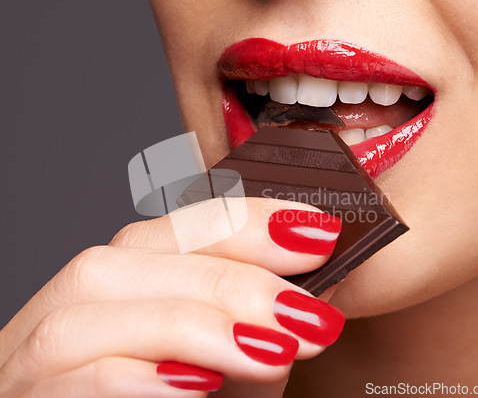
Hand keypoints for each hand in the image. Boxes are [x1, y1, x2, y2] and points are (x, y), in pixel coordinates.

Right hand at [0, 198, 343, 397]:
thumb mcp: (236, 368)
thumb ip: (262, 325)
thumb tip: (319, 288)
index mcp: (119, 288)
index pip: (171, 225)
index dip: (241, 220)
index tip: (311, 230)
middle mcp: (69, 307)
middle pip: (132, 251)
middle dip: (227, 273)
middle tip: (304, 308)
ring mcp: (33, 355)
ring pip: (94, 297)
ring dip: (196, 318)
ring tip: (274, 349)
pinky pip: (71, 373)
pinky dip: (141, 372)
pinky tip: (199, 383)